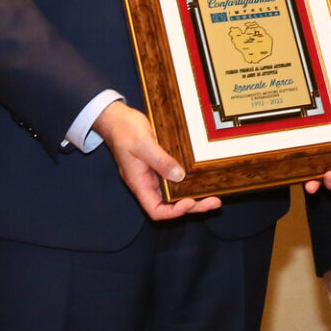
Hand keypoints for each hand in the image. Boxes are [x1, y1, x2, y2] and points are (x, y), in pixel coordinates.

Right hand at [94, 100, 221, 220]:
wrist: (117, 118)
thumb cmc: (124, 130)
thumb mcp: (143, 144)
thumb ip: (160, 160)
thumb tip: (179, 176)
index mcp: (140, 183)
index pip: (156, 210)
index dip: (174, 212)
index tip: (189, 202)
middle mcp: (148, 183)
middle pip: (170, 205)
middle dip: (192, 206)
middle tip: (214, 202)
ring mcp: (154, 175)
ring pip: (175, 194)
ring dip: (193, 196)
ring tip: (213, 196)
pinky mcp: (160, 165)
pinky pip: (175, 179)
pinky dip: (188, 182)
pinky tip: (202, 179)